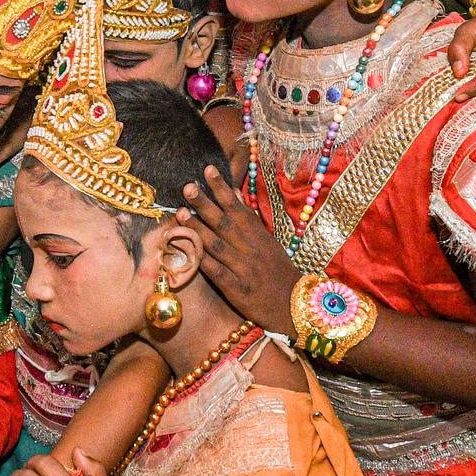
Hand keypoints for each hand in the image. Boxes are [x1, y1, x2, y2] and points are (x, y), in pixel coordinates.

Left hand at [176, 165, 296, 330]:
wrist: (294, 305)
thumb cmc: (278, 270)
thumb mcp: (267, 241)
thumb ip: (248, 218)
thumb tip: (233, 193)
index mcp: (258, 234)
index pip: (237, 206)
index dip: (222, 188)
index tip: (208, 170)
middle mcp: (250, 248)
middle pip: (224, 222)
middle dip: (205, 204)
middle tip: (187, 187)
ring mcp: (243, 268)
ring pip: (217, 245)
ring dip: (198, 229)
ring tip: (181, 213)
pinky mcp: (237, 289)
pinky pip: (217, 273)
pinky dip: (202, 261)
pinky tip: (187, 251)